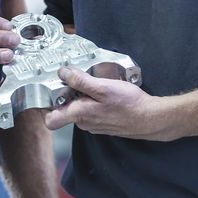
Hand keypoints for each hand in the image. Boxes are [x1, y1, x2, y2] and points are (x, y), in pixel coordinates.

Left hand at [43, 67, 172, 139]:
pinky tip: (104, 92)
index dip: (47, 105)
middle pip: (65, 109)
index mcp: (80, 115)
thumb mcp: (103, 87)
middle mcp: (84, 123)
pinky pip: (90, 111)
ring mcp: (94, 125)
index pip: (51, 120)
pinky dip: (93, 101)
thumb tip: (63, 73)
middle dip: (68, 94)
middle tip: (75, 77)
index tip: (51, 89)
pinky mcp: (103, 123)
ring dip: (82, 96)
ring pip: (79, 109)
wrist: (151, 119)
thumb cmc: (129, 104)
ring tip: (94, 82)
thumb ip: (80, 81)